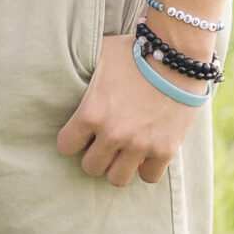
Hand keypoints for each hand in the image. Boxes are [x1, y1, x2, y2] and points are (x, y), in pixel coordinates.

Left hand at [55, 34, 201, 185]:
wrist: (177, 59)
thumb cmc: (133, 54)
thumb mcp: (97, 56)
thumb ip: (79, 70)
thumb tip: (57, 63)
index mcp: (91, 113)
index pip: (66, 146)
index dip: (71, 140)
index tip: (80, 135)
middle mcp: (113, 133)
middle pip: (91, 167)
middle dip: (94, 156)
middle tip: (102, 145)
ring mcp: (140, 144)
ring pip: (117, 179)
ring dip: (117, 167)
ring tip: (122, 154)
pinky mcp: (165, 150)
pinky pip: (149, 177)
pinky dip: (146, 168)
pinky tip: (144, 155)